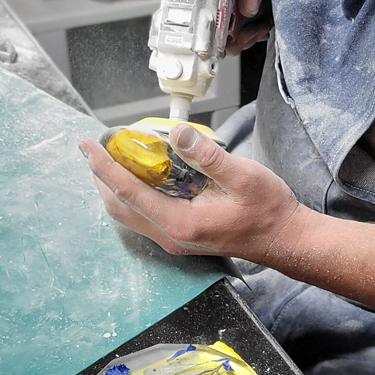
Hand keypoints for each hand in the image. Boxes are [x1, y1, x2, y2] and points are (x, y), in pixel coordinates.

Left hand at [80, 124, 306, 263]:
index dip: (104, 166)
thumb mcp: (244, 176)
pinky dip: (132, 194)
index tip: (88, 145)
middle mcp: (171, 236)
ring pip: (128, 213)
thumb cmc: (268, 211)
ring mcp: (175, 239)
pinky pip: (144, 215)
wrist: (285, 239)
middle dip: (103, 175)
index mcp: (181, 223)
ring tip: (113, 156)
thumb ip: (208, 156)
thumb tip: (177, 134)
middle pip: (120, 206)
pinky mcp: (181, 236)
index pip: (128, 192)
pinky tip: (141, 174)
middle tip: (98, 146)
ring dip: (115, 185)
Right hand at [199, 0, 274, 52]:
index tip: (244, 38)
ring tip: (259, 27)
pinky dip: (241, 21)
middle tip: (257, 32)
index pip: (203, 27)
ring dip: (241, 31)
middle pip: (212, 30)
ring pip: (220, 24)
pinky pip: (225, 14)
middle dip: (237, 37)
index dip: (225, 38)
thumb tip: (247, 11)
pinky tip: (255, 19)